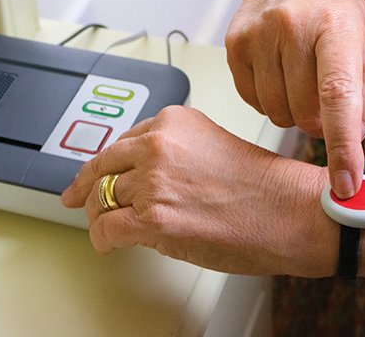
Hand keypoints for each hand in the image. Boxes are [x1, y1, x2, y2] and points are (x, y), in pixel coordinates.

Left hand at [61, 106, 334, 276]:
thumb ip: (169, 152)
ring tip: (107, 225)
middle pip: (102, 167)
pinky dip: (103, 239)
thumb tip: (139, 174)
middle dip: (87, 187)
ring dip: (100, 215)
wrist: (287, 209)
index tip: (91, 174)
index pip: (121, 142)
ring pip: (100, 198)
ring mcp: (153, 181)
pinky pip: (105, 229)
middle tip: (77, 198)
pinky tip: (111, 242)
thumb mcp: (207, 145)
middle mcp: (157, 145)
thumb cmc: (259, 183)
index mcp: (171, 122)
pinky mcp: (153, 218)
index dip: (104, 164)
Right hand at [227, 0, 364, 197]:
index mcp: (335, 23)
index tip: (346, 184)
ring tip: (299, 76)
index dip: (342, 146)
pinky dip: (269, 98)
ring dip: (293, 109)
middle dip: (319, 119)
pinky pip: (252, 101)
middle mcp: (290, 26)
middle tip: (324, 93)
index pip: (338, 95)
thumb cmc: (333, 6)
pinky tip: (277, 72)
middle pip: (304, 113)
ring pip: (276, 113)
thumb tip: (352, 138)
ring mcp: (256, 36)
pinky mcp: (233, 46)